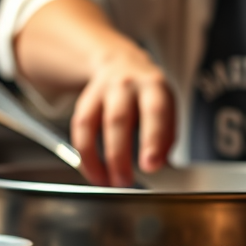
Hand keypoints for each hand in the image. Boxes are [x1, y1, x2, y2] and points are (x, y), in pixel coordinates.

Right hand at [70, 45, 174, 187]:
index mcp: (154, 86)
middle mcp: (127, 84)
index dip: (153, 140)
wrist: (121, 63)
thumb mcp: (167, 108)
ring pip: (92, 124)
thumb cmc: (149, 95)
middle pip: (118, 119)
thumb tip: (156, 163)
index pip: (155, 112)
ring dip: (97, 158)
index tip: (151, 165)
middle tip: (124, 181)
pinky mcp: (84, 100)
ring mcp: (102, 90)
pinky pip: (79, 129)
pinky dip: (85, 155)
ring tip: (107, 182)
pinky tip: (94, 172)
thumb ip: (166, 136)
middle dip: (119, 154)